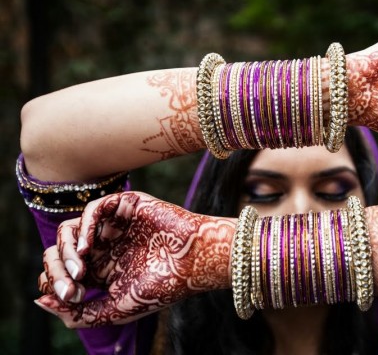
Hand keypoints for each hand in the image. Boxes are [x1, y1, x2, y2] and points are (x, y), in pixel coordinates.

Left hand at [35, 191, 234, 327]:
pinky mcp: (125, 206)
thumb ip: (80, 313)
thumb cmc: (163, 287)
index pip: (62, 272)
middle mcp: (105, 247)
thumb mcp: (117, 309)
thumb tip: (40, 300)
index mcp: (104, 270)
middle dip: (57, 269)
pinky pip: (92, 209)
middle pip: (60, 251)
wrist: (196, 262)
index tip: (68, 297)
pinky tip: (88, 245)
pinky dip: (84, 226)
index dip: (55, 284)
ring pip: (70, 229)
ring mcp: (113, 226)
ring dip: (67, 249)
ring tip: (79, 267)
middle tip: (73, 285)